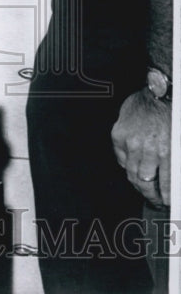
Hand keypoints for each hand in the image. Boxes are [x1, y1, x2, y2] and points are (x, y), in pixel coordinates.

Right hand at [111, 87, 171, 206]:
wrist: (159, 92)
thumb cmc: (172, 113)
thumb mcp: (179, 140)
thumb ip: (174, 162)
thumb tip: (173, 179)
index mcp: (166, 150)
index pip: (165, 183)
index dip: (164, 196)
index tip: (165, 201)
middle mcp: (148, 148)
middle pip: (144, 182)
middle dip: (150, 194)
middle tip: (154, 199)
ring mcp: (130, 142)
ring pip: (131, 172)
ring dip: (138, 183)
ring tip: (143, 187)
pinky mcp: (118, 135)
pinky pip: (121, 158)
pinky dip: (127, 164)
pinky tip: (134, 166)